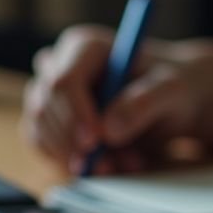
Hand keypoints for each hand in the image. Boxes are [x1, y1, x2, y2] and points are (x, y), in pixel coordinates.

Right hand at [22, 25, 201, 174]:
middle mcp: (60, 66)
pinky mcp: (49, 123)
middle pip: (44, 107)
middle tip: (107, 166)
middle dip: (72, 143)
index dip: (74, 115)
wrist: (170, 103)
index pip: (64, 81)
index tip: (95, 142)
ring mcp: (50, 96)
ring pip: (40, 131)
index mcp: (85, 47)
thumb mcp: (171, 90)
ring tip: (122, 163)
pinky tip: (111, 164)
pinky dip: (73, 163)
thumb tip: (109, 129)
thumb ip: (144, 103)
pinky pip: (45, 148)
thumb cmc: (171, 86)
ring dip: (75, 157)